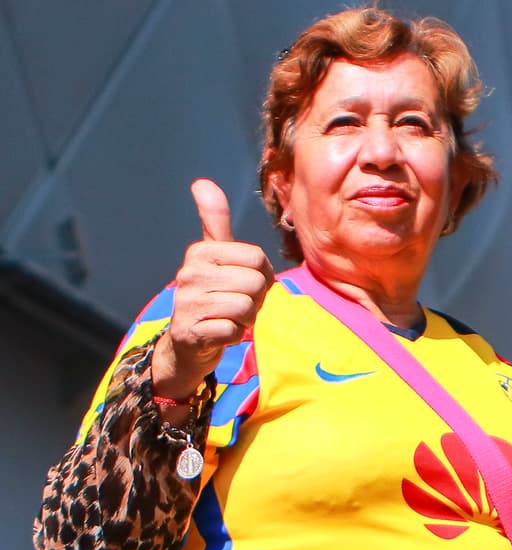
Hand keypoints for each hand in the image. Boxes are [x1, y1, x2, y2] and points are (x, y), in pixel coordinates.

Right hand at [151, 179, 273, 398]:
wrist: (188, 343)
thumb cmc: (212, 296)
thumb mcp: (215, 257)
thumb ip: (214, 221)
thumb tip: (202, 182)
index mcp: (200, 252)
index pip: (257, 259)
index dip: (261, 276)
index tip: (244, 283)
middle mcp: (189, 274)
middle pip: (255, 283)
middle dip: (256, 299)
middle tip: (237, 304)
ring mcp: (188, 303)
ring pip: (247, 307)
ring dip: (246, 318)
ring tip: (229, 318)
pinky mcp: (192, 331)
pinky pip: (235, 330)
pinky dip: (235, 335)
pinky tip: (221, 332)